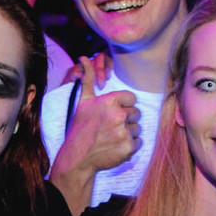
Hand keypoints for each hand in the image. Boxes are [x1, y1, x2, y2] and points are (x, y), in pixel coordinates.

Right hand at [49, 56, 140, 215]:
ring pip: (137, 128)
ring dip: (128, 133)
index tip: (113, 113)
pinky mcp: (128, 148)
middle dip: (126, 120)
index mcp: (109, 101)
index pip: (131, 98)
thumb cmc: (80, 127)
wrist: (78, 157)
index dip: (124, 105)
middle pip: (136, 113)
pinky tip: (116, 146)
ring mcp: (124, 132)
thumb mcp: (83, 101)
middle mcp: (118, 115)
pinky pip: (138, 142)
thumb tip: (83, 58)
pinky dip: (130, 145)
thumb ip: (88, 78)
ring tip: (112, 137)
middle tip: (111, 127)